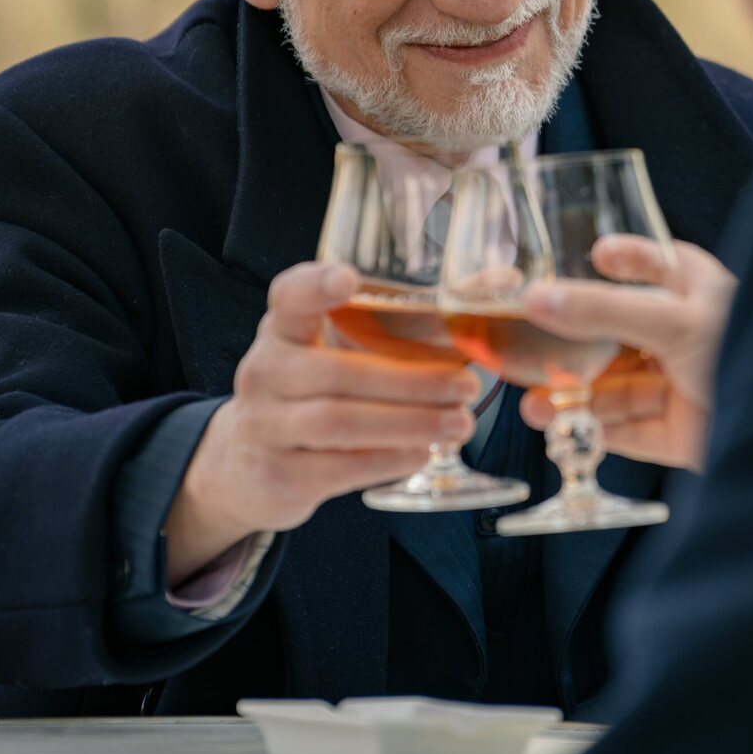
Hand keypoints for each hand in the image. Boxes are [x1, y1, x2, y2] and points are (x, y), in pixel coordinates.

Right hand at [164, 262, 479, 581]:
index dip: (315, 286)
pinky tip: (424, 452)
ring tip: (459, 424)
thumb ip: (413, 319)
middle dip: (409, 381)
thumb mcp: (344, 348)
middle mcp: (265, 371)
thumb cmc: (318, 389)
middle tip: (466, 385)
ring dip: (407, 423)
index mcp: (283, 328)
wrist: (248, 462)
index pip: (288, 297)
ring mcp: (265, 426)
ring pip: (339, 422)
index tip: (349, 278)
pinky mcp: (278, 475)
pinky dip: (387, 460)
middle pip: (337, 373)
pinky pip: (337, 467)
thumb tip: (504, 280)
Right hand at [519, 237, 734, 471]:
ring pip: (621, 389)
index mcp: (700, 294)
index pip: (662, 265)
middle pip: (623, 338)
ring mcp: (686, 388)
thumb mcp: (672, 319)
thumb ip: (603, 310)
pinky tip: (562, 430)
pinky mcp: (684, 434)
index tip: (596, 255)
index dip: (629, 259)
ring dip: (576, 397)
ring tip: (533, 406)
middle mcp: (691, 338)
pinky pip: (632, 431)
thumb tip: (539, 298)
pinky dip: (596, 431)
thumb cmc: (750, 349)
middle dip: (575, 349)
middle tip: (531, 353)